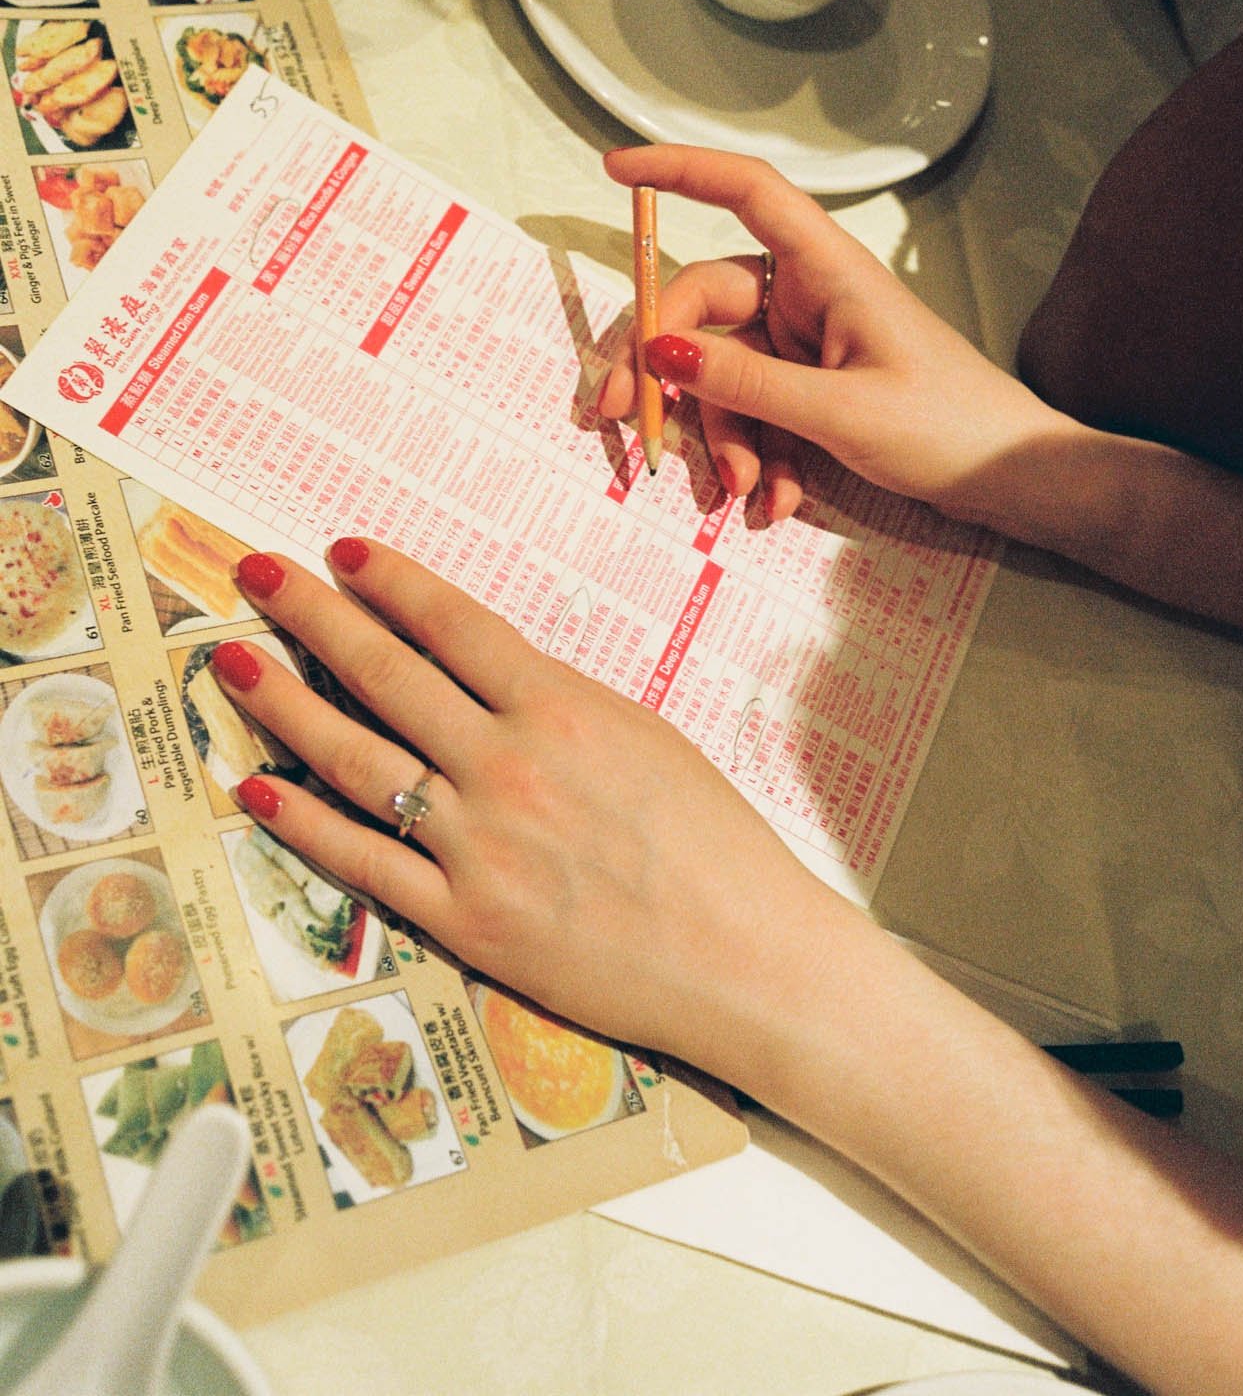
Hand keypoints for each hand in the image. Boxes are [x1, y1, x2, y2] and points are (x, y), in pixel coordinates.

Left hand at [214, 541, 858, 1089]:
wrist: (745, 955)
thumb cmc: (715, 842)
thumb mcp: (646, 736)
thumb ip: (560, 703)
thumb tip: (489, 674)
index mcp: (562, 709)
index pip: (453, 625)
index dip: (391, 581)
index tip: (343, 552)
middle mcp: (507, 766)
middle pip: (386, 673)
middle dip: (313, 616)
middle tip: (258, 575)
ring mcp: (478, 845)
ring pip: (355, 758)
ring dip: (284, 703)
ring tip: (232, 663)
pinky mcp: (463, 920)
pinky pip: (363, 861)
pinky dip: (303, 824)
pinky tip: (257, 787)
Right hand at [600, 143, 1064, 525]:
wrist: (1015, 478)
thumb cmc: (950, 426)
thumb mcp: (841, 413)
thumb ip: (748, 383)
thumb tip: (661, 350)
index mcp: (828, 269)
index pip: (747, 191)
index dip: (680, 171)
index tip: (615, 169)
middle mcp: (811, 294)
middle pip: (708, 304)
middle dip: (671, 368)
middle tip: (630, 419)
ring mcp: (811, 342)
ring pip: (726, 370)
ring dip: (725, 433)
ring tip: (749, 490)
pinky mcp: (816, 388)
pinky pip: (758, 409)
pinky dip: (759, 453)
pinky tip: (779, 500)